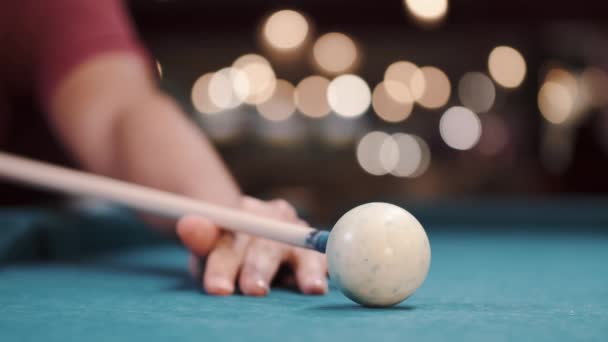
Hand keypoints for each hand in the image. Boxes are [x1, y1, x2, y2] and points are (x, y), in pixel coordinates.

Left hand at [176, 196, 327, 295]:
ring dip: (305, 270)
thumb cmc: (226, 250)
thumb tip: (187, 223)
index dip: (224, 265)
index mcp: (241, 214)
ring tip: (310, 287)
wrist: (252, 236)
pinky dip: (322, 270)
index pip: (230, 240)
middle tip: (254, 290)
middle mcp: (272, 218)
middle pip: (264, 245)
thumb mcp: (208, 247)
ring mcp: (296, 231)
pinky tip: (323, 282)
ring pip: (299, 249)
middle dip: (259, 268)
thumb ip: (201, 239)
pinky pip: (321, 258)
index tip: (217, 288)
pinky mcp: (314, 248)